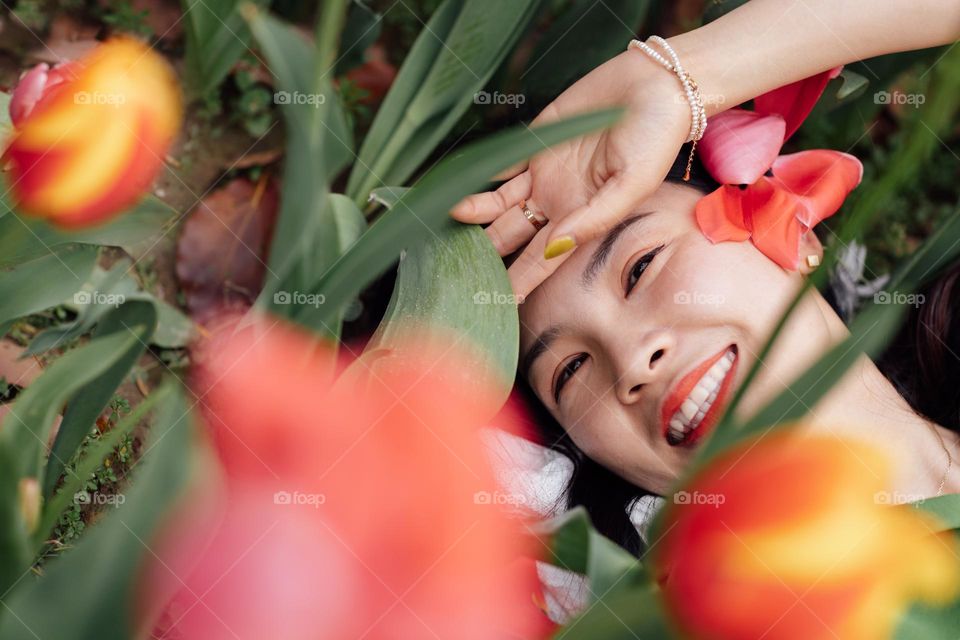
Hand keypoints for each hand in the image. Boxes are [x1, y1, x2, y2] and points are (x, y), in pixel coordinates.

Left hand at [450, 48, 691, 297]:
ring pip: (498, 203)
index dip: (517, 283)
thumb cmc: (655, 138)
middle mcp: (557, 202)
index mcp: (580, 219)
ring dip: (474, 214)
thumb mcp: (633, 184)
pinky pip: (500, 165)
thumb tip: (554, 249)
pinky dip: (477, 176)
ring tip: (446, 221)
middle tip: (454, 266)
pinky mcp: (534, 143)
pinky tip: (453, 186)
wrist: (654, 85)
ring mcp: (542, 173)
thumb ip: (593, 219)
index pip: (540, 261)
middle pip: (511, 237)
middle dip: (484, 253)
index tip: (493, 304)